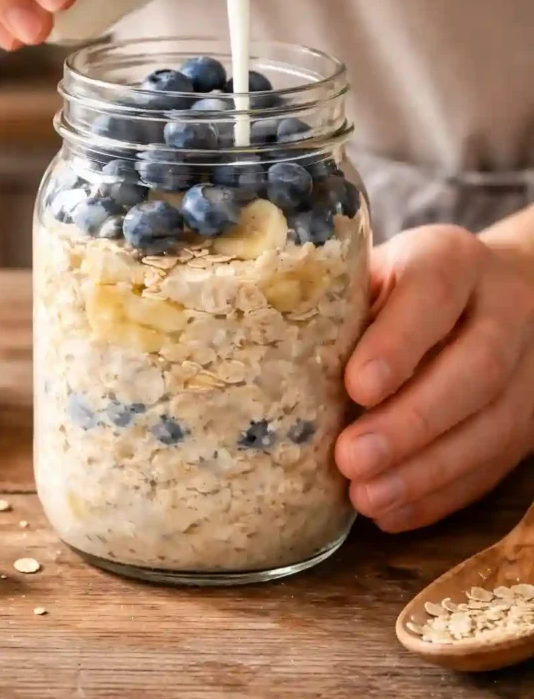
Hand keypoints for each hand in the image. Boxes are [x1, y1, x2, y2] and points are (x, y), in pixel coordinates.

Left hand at [336, 225, 533, 531]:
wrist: (493, 294)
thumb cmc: (404, 287)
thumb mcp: (374, 272)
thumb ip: (338, 302)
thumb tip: (266, 351)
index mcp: (451, 260)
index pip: (433, 293)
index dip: (397, 343)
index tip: (354, 386)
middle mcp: (501, 309)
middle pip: (476, 367)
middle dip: (412, 420)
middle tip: (352, 457)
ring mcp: (526, 369)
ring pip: (493, 424)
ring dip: (427, 469)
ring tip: (367, 496)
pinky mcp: (528, 421)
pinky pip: (493, 464)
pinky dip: (441, 495)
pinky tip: (392, 512)